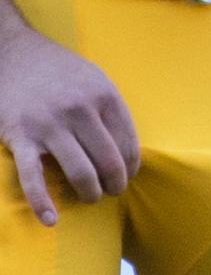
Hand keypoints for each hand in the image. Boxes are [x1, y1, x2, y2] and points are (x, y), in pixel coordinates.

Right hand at [0, 22, 139, 224]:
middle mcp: (80, 111)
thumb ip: (111, 110)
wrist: (15, 55)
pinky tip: (51, 220)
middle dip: (115, 184)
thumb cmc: (61, 72)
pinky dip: (42, 202)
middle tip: (113, 192)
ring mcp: (49, 125)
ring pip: (80, 171)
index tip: (128, 176)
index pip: (128, 143)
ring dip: (91, 192)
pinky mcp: (20, 138)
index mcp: (104, 96)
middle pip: (108, 161)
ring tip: (92, 197)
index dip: (131, 166)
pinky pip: (32, 177)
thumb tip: (128, 149)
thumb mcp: (95, 80)